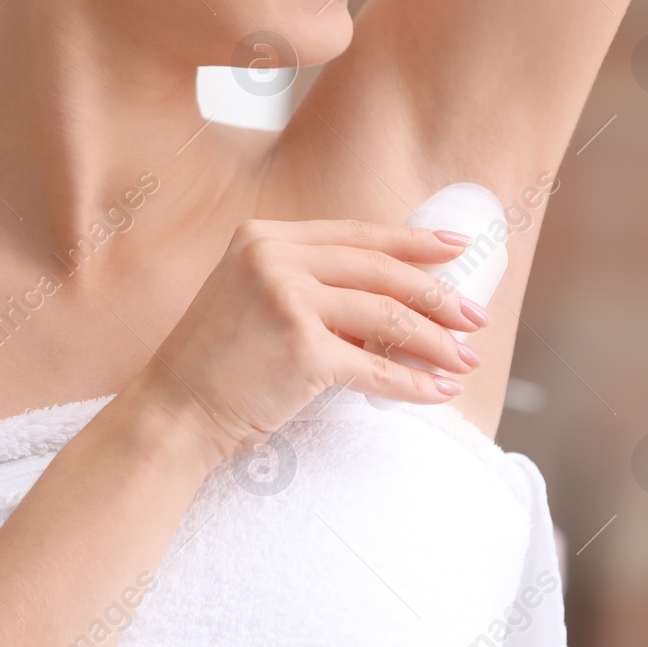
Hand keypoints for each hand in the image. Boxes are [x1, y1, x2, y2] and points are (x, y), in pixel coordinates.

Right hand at [133, 218, 489, 462]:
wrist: (172, 412)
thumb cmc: (218, 364)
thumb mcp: (253, 298)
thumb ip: (309, 283)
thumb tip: (394, 296)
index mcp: (265, 238)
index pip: (357, 234)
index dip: (414, 241)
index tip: (457, 248)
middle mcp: (274, 259)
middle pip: (381, 272)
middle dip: (438, 296)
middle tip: (475, 318)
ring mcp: (286, 301)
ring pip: (386, 317)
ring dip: (435, 342)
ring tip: (466, 360)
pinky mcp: (300, 349)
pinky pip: (375, 365)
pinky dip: (413, 383)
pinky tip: (437, 392)